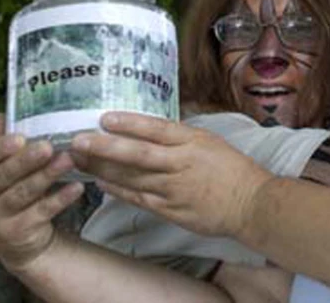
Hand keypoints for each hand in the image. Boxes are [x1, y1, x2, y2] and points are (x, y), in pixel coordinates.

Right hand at [0, 114, 82, 273]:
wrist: (24, 236)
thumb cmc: (18, 191)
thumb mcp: (10, 167)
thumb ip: (5, 144)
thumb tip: (0, 115)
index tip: (20, 138)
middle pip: (3, 176)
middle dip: (26, 161)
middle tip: (48, 147)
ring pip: (22, 193)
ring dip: (46, 176)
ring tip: (68, 161)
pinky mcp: (16, 232)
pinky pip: (40, 212)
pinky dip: (60, 199)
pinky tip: (77, 187)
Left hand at [71, 112, 272, 237]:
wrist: (251, 203)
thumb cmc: (232, 169)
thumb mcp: (210, 141)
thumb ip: (181, 136)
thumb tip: (152, 126)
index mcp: (192, 142)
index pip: (156, 129)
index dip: (129, 123)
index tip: (105, 118)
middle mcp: (181, 163)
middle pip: (137, 154)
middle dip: (105, 147)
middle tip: (78, 141)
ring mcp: (175, 188)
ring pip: (132, 178)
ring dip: (104, 170)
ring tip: (80, 161)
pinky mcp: (172, 210)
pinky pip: (139, 199)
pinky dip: (119, 191)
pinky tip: (102, 184)